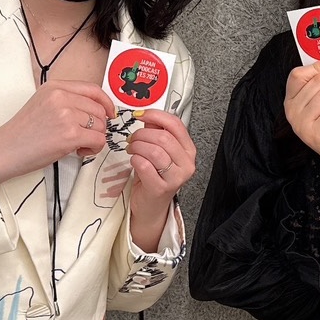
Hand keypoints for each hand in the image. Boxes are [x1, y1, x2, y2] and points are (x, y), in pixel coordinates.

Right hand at [0, 80, 114, 184]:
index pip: (93, 89)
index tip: (110, 114)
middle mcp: (61, 97)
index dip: (106, 103)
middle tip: (83, 137)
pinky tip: (79, 151)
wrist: (4, 150)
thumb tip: (97, 110)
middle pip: (99, 110)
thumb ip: (67, 101)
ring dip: (94, 139)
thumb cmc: (22, 133)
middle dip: (98, 127)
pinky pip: (98, 140)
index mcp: (55, 87)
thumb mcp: (43, 104)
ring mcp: (66, 114)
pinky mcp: (70, 134)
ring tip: (77, 145)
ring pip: (101, 126)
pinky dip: (93, 149)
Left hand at [127, 111, 196, 250]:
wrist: (151, 205)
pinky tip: (134, 162)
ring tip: (132, 150)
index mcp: (188, 150)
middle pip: (164, 138)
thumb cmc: (154, 176)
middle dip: (142, 134)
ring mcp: (176, 177)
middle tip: (133, 139)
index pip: (176, 124)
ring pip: (154, 151)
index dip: (156, 116)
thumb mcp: (158, 151)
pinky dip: (135, 160)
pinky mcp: (161, 188)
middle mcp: (186, 163)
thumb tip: (147, 115)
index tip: (141, 114)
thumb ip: (155, 132)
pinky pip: (145, 166)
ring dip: (137, 147)